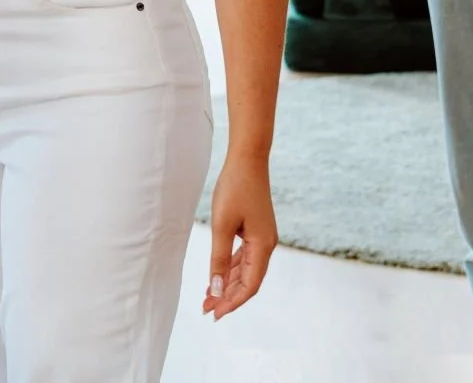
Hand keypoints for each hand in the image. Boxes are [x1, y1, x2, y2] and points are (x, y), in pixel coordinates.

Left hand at [203, 156, 275, 319]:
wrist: (248, 158)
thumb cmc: (235, 188)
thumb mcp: (222, 226)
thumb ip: (218, 259)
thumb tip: (216, 289)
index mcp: (263, 246)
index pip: (250, 285)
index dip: (233, 302)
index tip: (214, 313)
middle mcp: (266, 245)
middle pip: (248, 280)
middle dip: (228, 296)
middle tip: (206, 308)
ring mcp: (262, 237)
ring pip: (245, 270)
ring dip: (227, 283)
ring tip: (208, 296)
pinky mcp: (255, 230)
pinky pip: (243, 257)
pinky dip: (230, 268)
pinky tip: (216, 276)